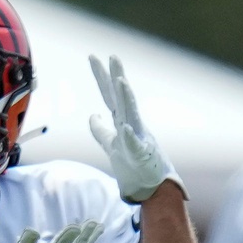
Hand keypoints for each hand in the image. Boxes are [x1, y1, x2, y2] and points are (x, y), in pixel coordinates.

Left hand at [88, 55, 185, 203]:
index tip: (93, 56)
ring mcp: (138, 138)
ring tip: (120, 81)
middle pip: (120, 98)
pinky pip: (134, 145)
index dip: (101, 77)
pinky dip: (130, 136)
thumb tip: (92, 115)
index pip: (109, 95)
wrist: (150, 186)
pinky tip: (125, 127)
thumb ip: (100, 130)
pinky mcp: (141, 156)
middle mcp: (131, 125)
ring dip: (126, 98)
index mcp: (122, 121)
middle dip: (115, 76)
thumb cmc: (133, 164)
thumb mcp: (111, 144)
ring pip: (131, 115)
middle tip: (111, 55)